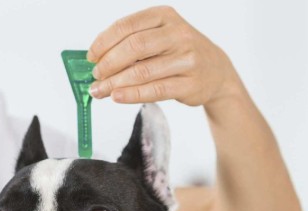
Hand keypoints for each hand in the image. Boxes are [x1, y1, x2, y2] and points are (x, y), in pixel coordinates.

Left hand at [87, 6, 239, 106]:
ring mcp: (187, 58)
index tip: (91, 57)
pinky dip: (132, 94)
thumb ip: (131, 44)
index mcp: (164, 16)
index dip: (104, 42)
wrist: (216, 71)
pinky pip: (155, 90)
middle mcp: (178, 34)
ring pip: (142, 71)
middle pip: (133, 47)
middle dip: (108, 63)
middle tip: (96, 76)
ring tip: (99, 91)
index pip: (126, 26)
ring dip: (115, 83)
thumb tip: (96, 61)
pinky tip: (117, 97)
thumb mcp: (159, 37)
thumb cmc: (178, 53)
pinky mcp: (190, 83)